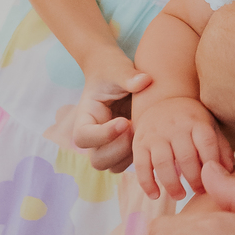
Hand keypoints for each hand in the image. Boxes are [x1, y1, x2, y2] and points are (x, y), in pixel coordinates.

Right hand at [71, 51, 152, 173]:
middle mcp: (94, 136)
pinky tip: (151, 134)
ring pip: (114, 166)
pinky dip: (140, 155)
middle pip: (98, 160)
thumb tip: (144, 80)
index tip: (124, 121)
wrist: (116, 73)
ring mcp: (108, 144)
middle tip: (135, 128)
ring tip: (144, 131)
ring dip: (131, 155)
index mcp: (85, 117)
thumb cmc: (112, 69)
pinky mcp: (123, 147)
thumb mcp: (117, 68)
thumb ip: (127, 75)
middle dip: (119, 150)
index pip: (83, 137)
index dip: (103, 135)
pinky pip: (129, 162)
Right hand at [132, 96, 233, 199]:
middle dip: (194, 179)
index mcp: (196, 122)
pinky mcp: (139, 143)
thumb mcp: (209, 126)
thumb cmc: (191, 120)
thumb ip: (220, 147)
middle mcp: (176, 127)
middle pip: (186, 156)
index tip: (214, 181)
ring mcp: (156, 135)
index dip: (211, 165)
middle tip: (199, 191)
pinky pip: (141, 166)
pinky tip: (156, 195)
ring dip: (171, 184)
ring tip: (180, 196)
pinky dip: (147, 183)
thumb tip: (229, 172)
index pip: (206, 144)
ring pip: (162, 163)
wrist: (162, 101)